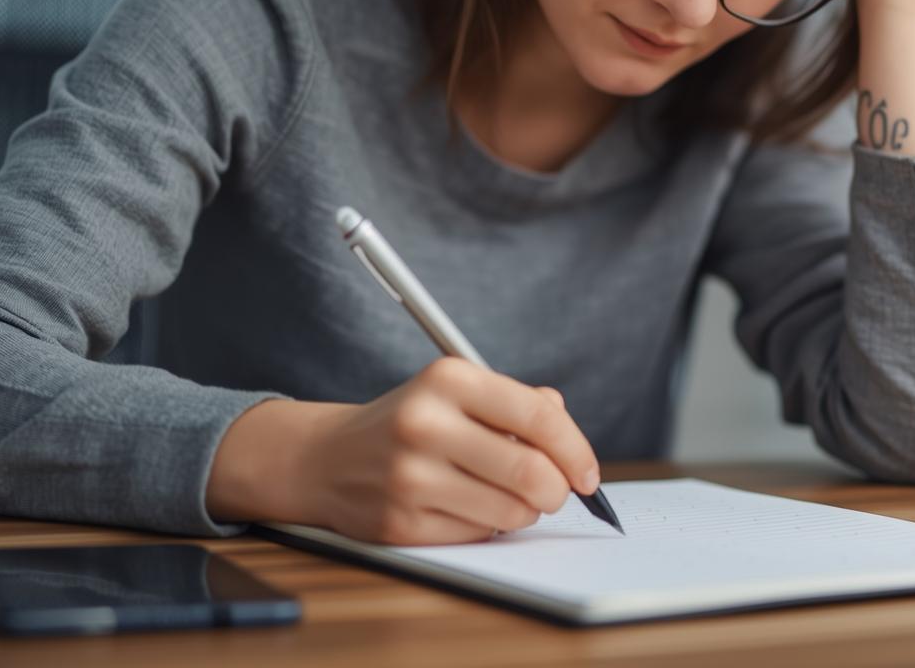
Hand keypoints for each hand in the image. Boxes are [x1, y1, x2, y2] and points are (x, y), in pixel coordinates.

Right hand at [206, 357, 600, 544]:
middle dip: (557, 490)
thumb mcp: (458, 392)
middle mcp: (426, 424)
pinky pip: (477, 536)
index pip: (538, 416)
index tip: (588, 474)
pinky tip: (465, 507)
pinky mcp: (400, 523)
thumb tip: (566, 434)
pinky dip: (487, 527)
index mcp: (448, 380)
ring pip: (510, 511)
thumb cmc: (411, 422)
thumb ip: (519, 404)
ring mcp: (409, 477)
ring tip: (502, 495)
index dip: (576, 450)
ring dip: (523, 511)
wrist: (326, 458)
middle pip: (531, 473)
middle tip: (554, 492)